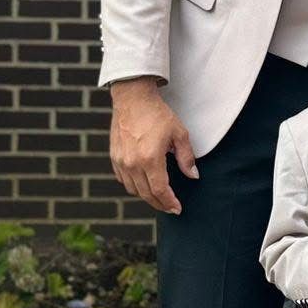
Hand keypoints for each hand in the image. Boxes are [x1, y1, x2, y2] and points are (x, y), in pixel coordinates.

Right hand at [109, 79, 196, 214]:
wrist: (133, 99)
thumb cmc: (157, 114)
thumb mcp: (179, 134)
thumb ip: (186, 157)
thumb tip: (193, 175)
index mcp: (150, 159)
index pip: (161, 191)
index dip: (170, 203)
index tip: (177, 208)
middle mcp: (132, 163)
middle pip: (147, 194)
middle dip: (160, 204)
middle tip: (170, 207)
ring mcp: (121, 161)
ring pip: (133, 190)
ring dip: (147, 196)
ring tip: (159, 196)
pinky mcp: (114, 157)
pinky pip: (123, 180)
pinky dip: (134, 186)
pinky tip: (144, 183)